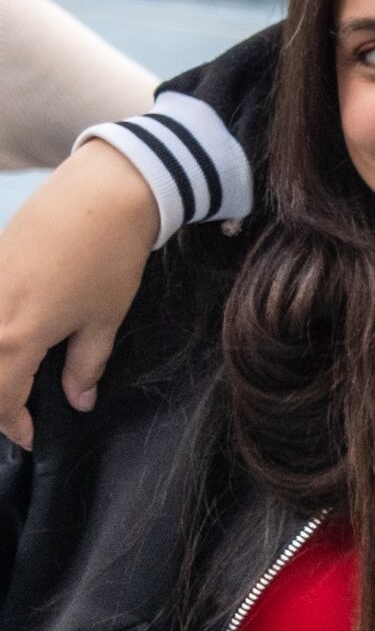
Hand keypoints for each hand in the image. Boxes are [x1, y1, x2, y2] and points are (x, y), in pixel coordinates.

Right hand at [0, 140, 160, 447]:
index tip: (31, 437)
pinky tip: (9, 345)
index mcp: (13, 338)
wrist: (101, 193)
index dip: (14, 425)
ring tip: (15, 382)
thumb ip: (86, 367)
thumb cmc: (108, 259)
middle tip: (19, 415)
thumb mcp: (103, 321)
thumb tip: (79, 402)